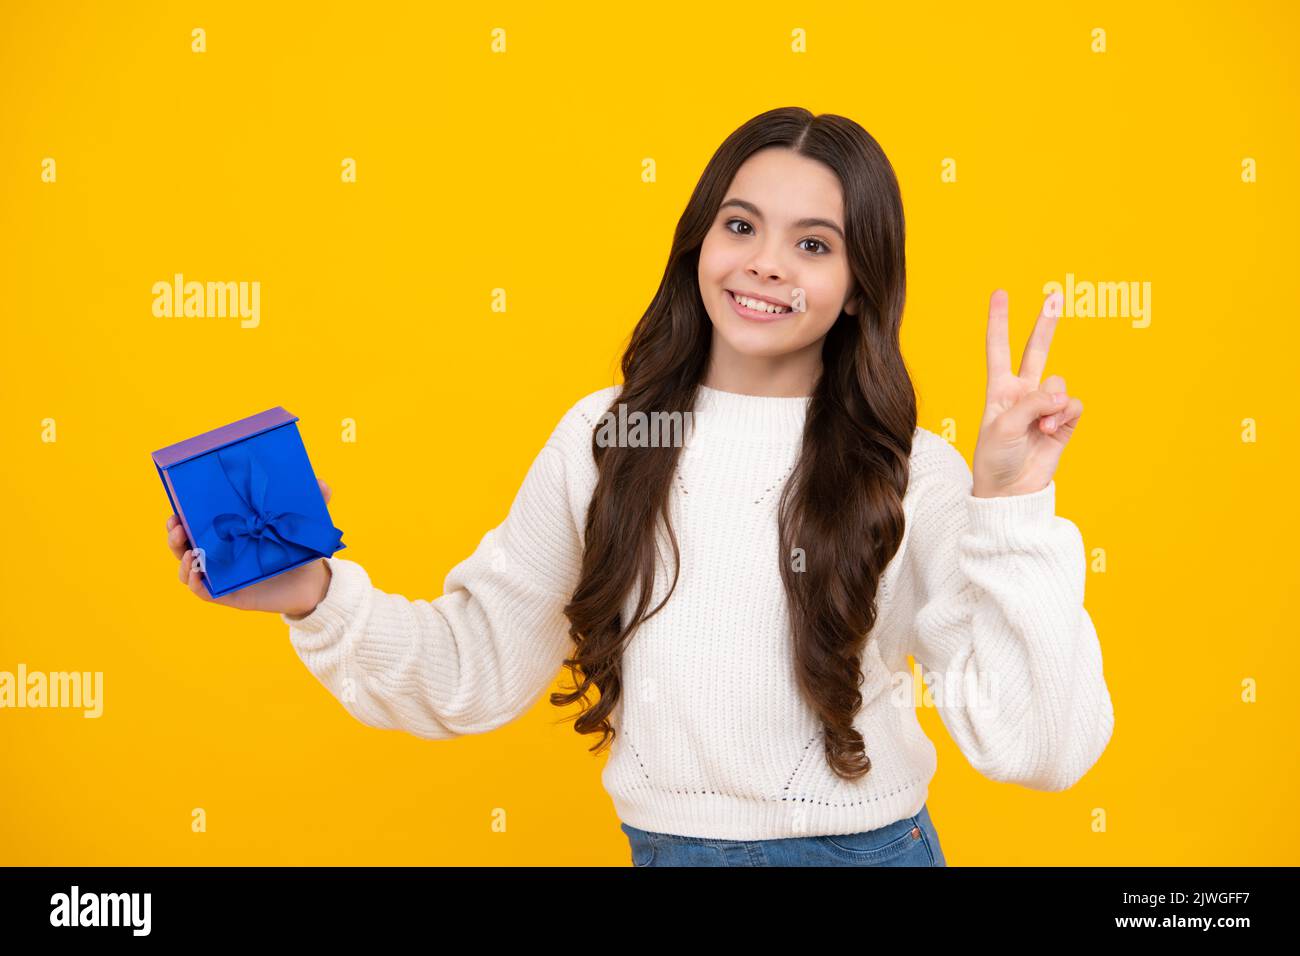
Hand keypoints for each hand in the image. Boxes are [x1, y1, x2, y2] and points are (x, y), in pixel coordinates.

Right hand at [166, 478, 333, 616]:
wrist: (313, 583)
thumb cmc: (300, 549)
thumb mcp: (302, 523)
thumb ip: (314, 500)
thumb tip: (321, 482)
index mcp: (229, 534)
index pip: (195, 523)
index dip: (181, 514)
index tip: (177, 504)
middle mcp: (220, 554)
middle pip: (183, 545)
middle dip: (174, 535)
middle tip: (176, 523)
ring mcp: (222, 575)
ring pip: (187, 569)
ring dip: (181, 558)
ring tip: (188, 550)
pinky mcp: (230, 595)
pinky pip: (204, 591)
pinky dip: (196, 583)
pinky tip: (198, 573)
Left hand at [971, 289, 1083, 497]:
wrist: (1009, 492)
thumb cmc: (994, 459)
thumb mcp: (1002, 427)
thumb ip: (1031, 403)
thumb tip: (1061, 394)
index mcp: (999, 389)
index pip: (999, 348)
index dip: (999, 322)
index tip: (1000, 293)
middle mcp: (1023, 393)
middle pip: (1036, 351)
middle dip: (1046, 324)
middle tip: (1055, 295)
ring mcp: (1045, 408)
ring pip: (1059, 385)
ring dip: (1052, 404)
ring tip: (1040, 426)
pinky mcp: (1063, 423)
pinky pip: (1073, 406)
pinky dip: (1064, 415)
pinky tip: (1051, 430)